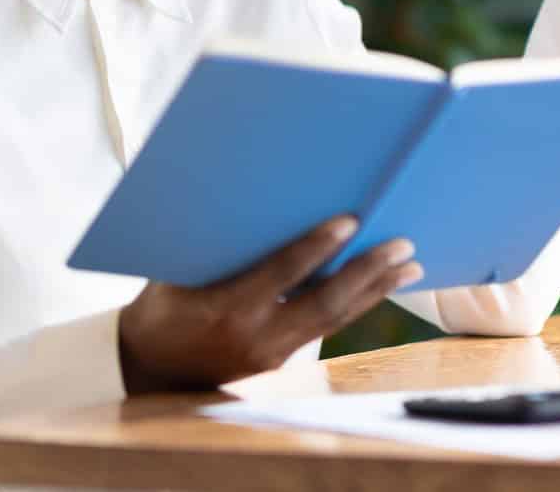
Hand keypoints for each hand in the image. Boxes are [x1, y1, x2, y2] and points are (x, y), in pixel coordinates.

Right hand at [116, 215, 422, 392]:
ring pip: (335, 319)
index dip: (316, 248)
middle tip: (404, 245)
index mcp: (225, 307)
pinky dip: (357, 304)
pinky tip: (381, 285)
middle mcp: (255, 335)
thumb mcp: (181, 268)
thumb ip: (223, 243)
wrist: (148, 365)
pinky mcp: (279, 360)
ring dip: (375, 290)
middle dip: (368, 272)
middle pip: (324, 303)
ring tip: (411, 266)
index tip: (351, 221)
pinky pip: (326, 328)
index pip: (281, 274)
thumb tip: (263, 194)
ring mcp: (270, 353)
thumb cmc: (164, 301)